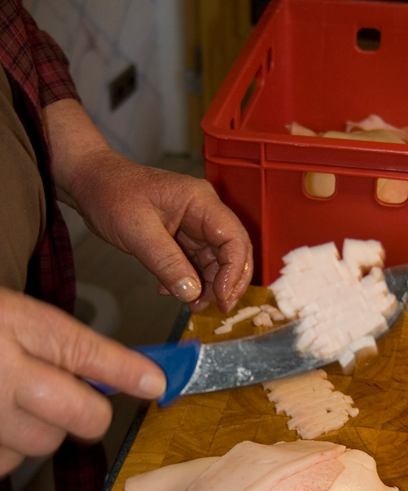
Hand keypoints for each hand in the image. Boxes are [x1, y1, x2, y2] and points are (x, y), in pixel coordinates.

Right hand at [0, 287, 165, 476]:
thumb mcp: (15, 317)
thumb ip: (65, 345)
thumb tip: (129, 374)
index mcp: (15, 328)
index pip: (87, 352)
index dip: (129, 371)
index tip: (156, 383)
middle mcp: (2, 374)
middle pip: (81, 417)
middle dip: (89, 413)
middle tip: (78, 401)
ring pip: (46, 444)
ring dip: (43, 430)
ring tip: (15, 402)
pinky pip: (10, 463)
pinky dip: (11, 448)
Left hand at [42, 99, 252, 313]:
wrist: (90, 182)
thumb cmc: (111, 194)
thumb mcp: (137, 232)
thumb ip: (167, 263)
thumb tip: (192, 293)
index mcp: (200, 202)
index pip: (234, 239)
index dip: (233, 272)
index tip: (221, 298)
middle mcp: (204, 212)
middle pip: (233, 251)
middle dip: (228, 282)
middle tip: (216, 308)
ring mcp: (194, 224)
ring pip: (217, 260)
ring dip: (208, 286)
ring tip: (191, 305)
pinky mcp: (182, 236)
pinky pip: (196, 262)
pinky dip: (189, 280)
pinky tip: (170, 291)